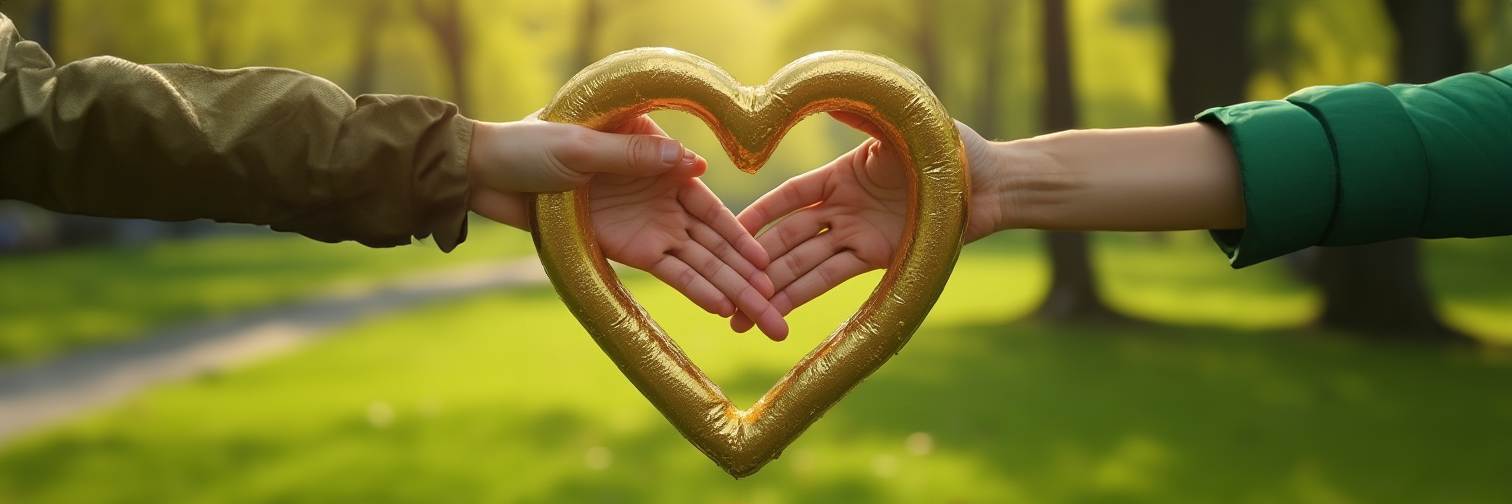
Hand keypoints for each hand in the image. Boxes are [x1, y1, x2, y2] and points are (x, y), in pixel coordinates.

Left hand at [469, 113, 788, 340]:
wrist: (492, 173)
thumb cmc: (536, 143)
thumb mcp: (583, 143)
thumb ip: (635, 157)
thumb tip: (694, 164)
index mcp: (660, 160)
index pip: (711, 205)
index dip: (742, 236)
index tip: (771, 262)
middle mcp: (664, 196)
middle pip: (716, 243)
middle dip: (750, 278)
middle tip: (781, 313)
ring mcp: (648, 226)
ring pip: (701, 264)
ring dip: (732, 292)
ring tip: (766, 319)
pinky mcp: (627, 249)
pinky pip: (670, 273)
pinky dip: (695, 289)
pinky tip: (722, 308)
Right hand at [729, 112, 1005, 332]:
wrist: (991, 184)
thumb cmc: (948, 150)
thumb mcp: (900, 129)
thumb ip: (861, 118)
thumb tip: (830, 97)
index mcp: (841, 174)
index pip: (790, 197)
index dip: (760, 214)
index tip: (728, 229)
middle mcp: (843, 208)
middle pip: (787, 237)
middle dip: (753, 262)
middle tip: (720, 284)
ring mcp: (856, 235)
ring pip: (802, 263)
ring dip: (771, 287)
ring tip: (739, 312)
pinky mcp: (875, 258)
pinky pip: (830, 277)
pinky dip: (802, 294)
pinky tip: (775, 311)